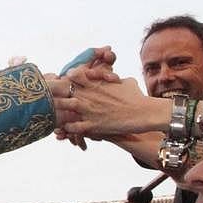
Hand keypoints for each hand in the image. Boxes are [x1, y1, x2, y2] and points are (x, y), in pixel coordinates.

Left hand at [53, 67, 169, 136]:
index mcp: (96, 83)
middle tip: (58, 99)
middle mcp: (90, 95)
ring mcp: (90, 110)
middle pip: (64, 89)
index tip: (68, 84)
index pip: (73, 74)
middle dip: (59, 93)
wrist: (145, 112)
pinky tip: (68, 129)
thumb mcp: (125, 81)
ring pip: (64, 106)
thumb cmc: (137, 96)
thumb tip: (112, 76)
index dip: (68, 79)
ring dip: (60, 110)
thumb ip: (113, 78)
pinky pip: (73, 127)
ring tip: (60, 114)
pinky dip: (68, 128)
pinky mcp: (94, 125)